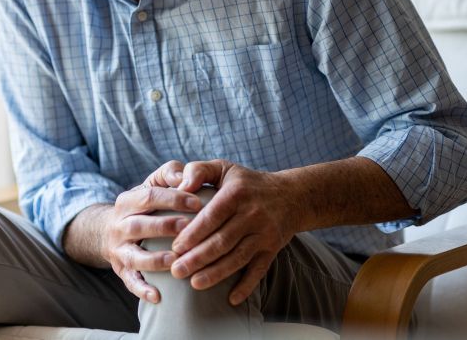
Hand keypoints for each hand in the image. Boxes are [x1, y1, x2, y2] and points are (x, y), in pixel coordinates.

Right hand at [101, 167, 201, 302]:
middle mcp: (119, 225)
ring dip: (155, 259)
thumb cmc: (144, 203)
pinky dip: (142, 290)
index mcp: (127, 200)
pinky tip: (158, 296)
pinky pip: (130, 281)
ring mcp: (119, 249)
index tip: (199, 203)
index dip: (174, 199)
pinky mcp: (121, 270)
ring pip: (134, 255)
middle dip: (164, 226)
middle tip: (188, 228)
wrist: (108, 229)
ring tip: (175, 260)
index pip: (149, 196)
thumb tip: (185, 176)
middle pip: (139, 225)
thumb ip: (169, 173)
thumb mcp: (152, 183)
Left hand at [169, 160, 299, 304]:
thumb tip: (180, 186)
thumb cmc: (246, 182)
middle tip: (176, 271)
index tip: (175, 247)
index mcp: (236, 193)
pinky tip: (231, 299)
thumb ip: (198, 171)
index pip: (212, 216)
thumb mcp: (223, 167)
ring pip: (238, 258)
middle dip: (198, 258)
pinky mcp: (273, 248)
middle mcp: (252, 214)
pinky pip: (259, 270)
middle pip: (222, 241)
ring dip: (215, 274)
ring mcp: (265, 233)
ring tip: (194, 284)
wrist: (291, 195)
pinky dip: (246, 286)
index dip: (193, 233)